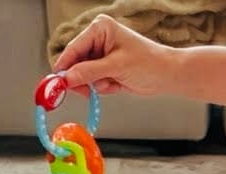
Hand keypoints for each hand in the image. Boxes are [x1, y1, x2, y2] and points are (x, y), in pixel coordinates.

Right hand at [53, 14, 173, 95]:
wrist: (169, 75)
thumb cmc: (150, 63)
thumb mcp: (117, 67)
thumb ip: (89, 72)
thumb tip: (67, 78)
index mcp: (100, 29)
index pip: (73, 48)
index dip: (64, 67)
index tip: (56, 83)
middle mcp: (98, 39)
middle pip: (75, 62)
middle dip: (81, 79)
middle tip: (86, 92)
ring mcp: (101, 54)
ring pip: (83, 75)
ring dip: (94, 84)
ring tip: (111, 83)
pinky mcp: (106, 68)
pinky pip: (93, 82)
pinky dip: (103, 87)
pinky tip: (117, 85)